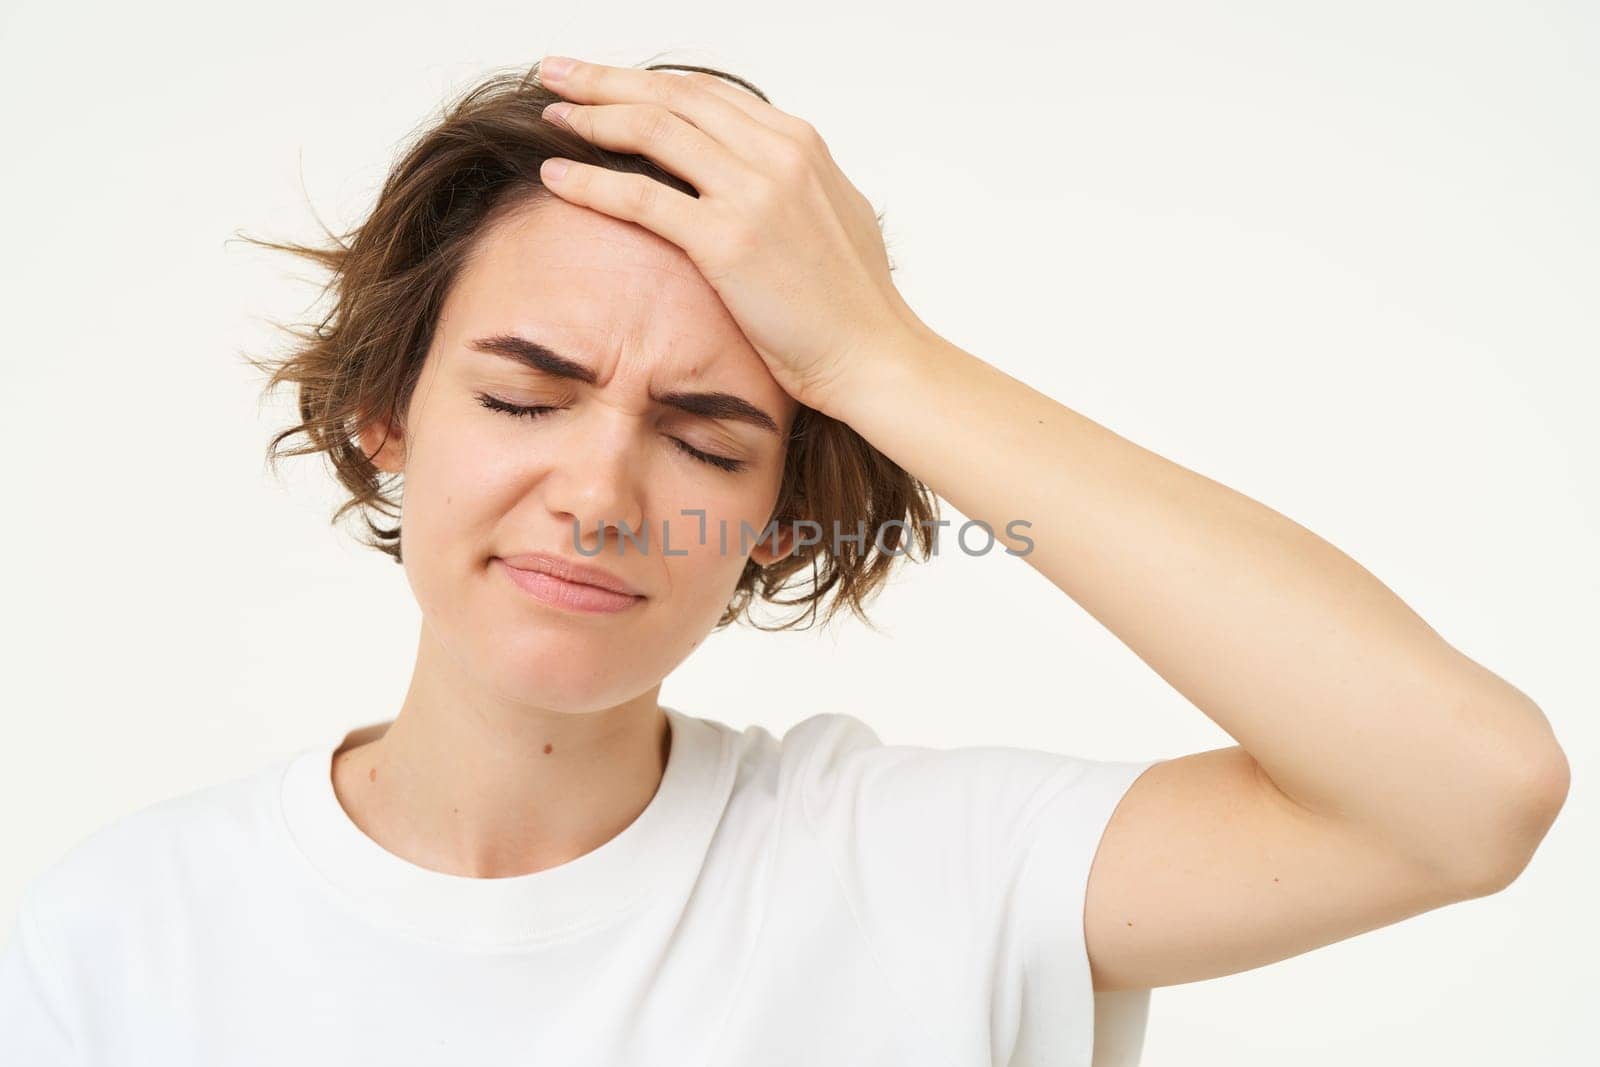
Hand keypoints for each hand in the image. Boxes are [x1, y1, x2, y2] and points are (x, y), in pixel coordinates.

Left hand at [532, 55, 925, 417]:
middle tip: (558, 71)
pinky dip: (591, 181)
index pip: (708, 92)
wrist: (873, 355)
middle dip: (607, 80)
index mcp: (801, 143)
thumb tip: (758, 178)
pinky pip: (641, 197)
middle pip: (673, 96)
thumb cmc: (854, 305)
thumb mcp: (833, 218)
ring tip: (550, 112)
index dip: (650, 82)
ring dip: (591, 116)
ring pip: (652, 131)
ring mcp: (753, 193)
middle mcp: (778, 153)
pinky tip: (556, 175)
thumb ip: (793, 185)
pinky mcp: (728, 240)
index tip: (608, 82)